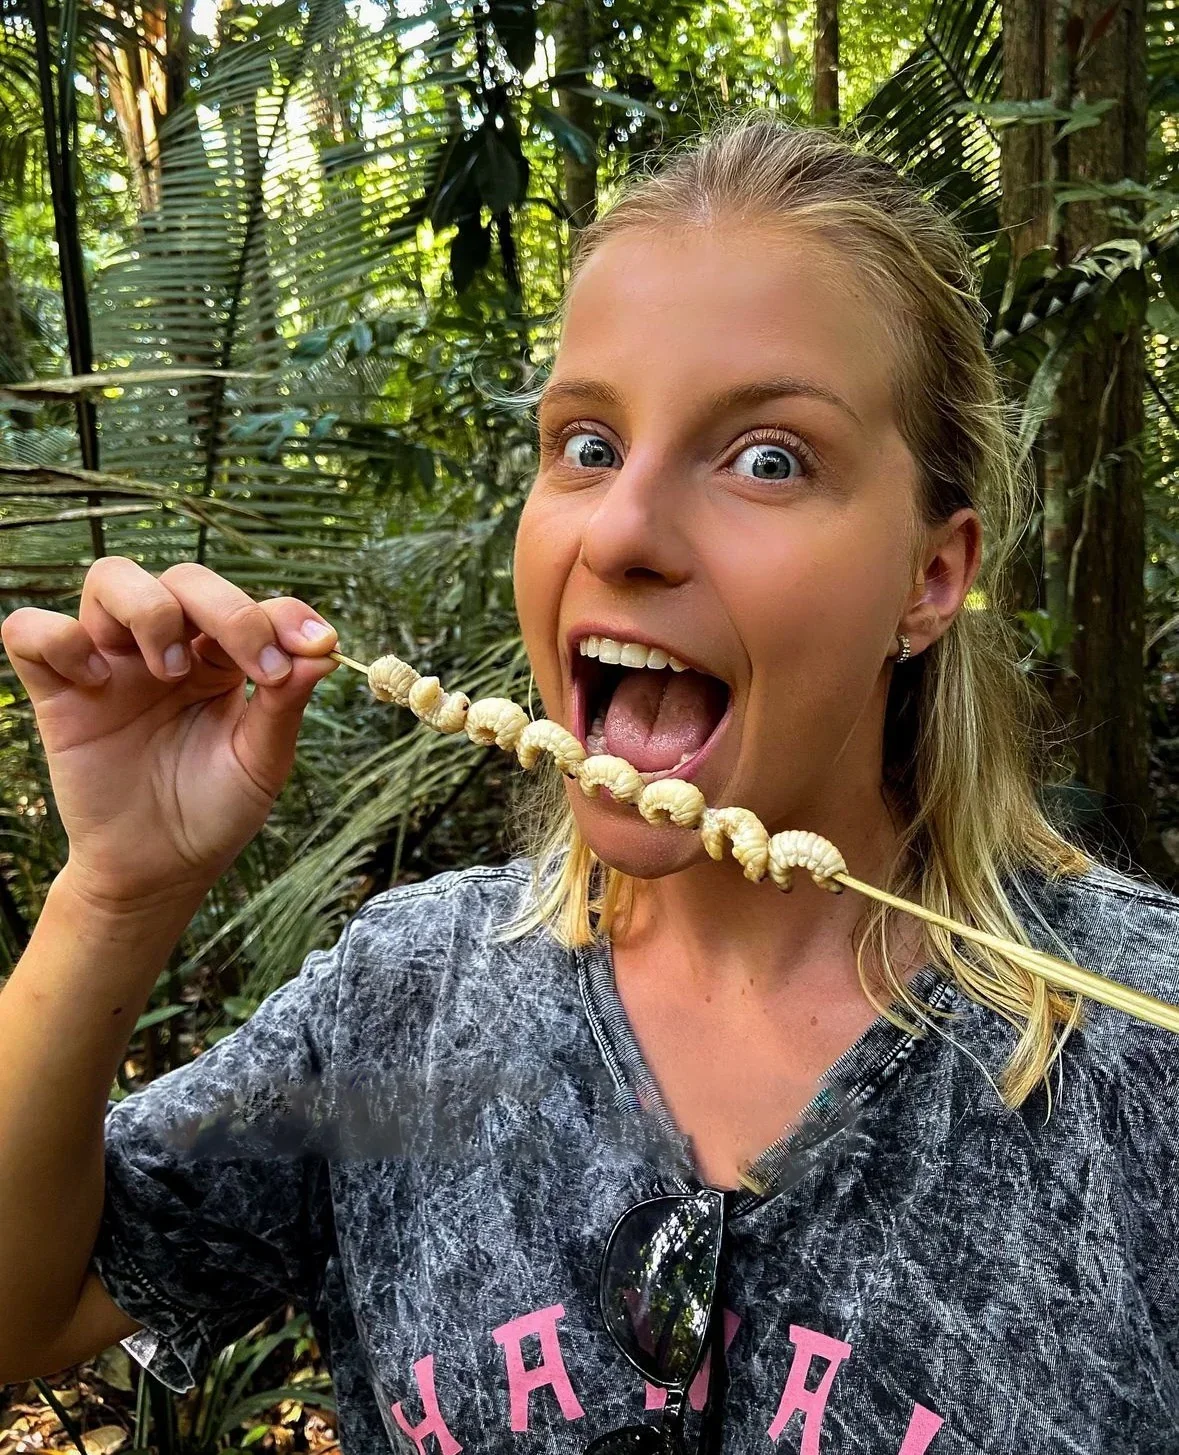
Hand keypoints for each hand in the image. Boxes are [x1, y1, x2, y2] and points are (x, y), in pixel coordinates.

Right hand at [2, 558, 340, 910]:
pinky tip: (96, 682)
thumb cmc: (213, 811)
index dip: (282, 615)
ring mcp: (110, 663)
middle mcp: (166, 648)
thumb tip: (323, 652)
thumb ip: (285, 704)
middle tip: (254, 665)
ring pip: (110, 578)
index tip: (314, 647)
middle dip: (227, 608)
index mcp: (220, 659)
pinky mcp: (58, 691)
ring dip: (149, 609)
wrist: (158, 871)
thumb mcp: (261, 761)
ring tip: (167, 671)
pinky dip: (59, 638)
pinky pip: (30, 630)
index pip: (250, 605)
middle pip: (184, 579)